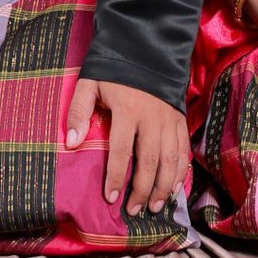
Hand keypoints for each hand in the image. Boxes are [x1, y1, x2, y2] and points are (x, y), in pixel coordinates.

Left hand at [66, 78, 190, 215]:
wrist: (145, 47)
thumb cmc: (112, 69)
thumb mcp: (89, 83)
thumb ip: (79, 111)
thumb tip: (73, 143)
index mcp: (128, 109)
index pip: (122, 151)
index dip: (116, 177)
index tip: (111, 198)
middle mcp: (152, 117)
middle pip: (150, 160)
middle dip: (142, 189)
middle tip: (133, 211)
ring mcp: (169, 118)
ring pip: (171, 158)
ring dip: (164, 186)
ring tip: (155, 207)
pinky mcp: (180, 117)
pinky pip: (184, 149)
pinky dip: (181, 171)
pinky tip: (174, 188)